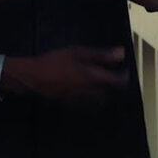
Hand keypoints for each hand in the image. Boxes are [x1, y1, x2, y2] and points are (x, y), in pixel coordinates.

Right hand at [5, 46, 127, 105]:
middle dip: (114, 86)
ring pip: (99, 100)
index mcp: (94, 78)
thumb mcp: (78, 53)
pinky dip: (91, 100)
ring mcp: (81, 100)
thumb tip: (121, 53)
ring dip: (104, 93)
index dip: (124, 77)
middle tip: (113, 77)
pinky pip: (87, 104)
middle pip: (110, 93)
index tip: (124, 71)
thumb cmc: (55, 62)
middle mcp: (91, 92)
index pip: (117, 81)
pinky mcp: (71, 103)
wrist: (33, 78)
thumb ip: (100, 55)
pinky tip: (86, 93)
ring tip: (101, 85)